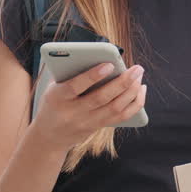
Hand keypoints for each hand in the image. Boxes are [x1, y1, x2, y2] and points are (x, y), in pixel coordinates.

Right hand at [29, 62, 146, 153]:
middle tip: (137, 68)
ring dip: (131, 91)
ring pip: (115, 108)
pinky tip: (140, 90)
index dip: (92, 76)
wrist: (50, 136)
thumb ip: (70, 72)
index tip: (109, 64)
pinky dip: (135, 103)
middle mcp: (73, 112)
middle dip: (122, 82)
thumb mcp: (53, 87)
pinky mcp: (98, 127)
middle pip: (102, 98)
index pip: (75, 86)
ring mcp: (87, 122)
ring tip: (139, 76)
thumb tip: (97, 55)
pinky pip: (121, 117)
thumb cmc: (53, 103)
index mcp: (58, 98)